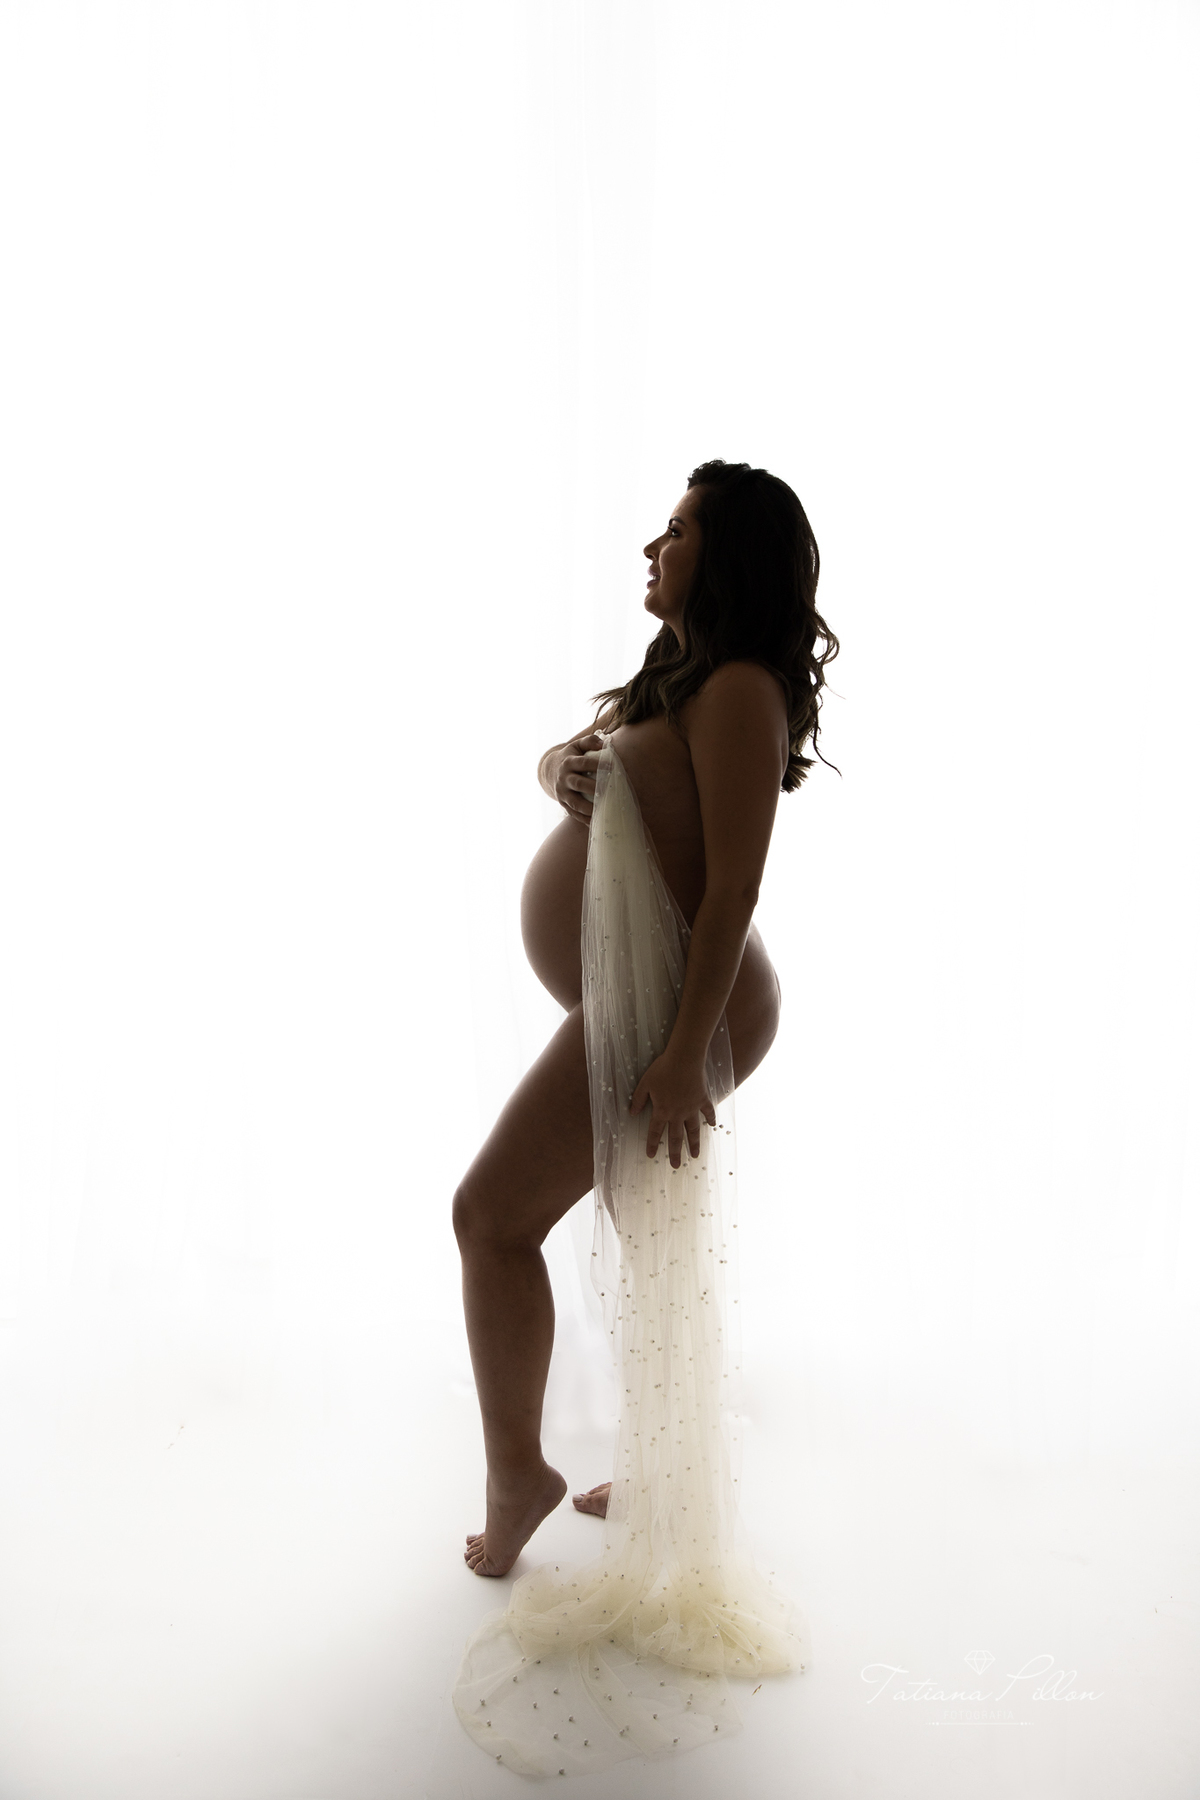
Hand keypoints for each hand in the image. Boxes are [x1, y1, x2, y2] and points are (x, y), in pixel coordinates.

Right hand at [552, 734, 602, 822]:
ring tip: (603, 810)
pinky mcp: (563, 804)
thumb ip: (589, 741)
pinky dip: (584, 819)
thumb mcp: (576, 746)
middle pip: (578, 783)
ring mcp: (562, 793)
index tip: (612, 765)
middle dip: (593, 787)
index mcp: (568, 762)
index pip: (582, 763)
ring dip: (589, 808)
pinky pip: (574, 813)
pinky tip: (597, 821)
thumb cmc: (571, 757)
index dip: (596, 764)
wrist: (550, 771)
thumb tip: (603, 744)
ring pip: (575, 802)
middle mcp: (563, 778)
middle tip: (610, 789)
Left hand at [630, 1050, 715, 1167]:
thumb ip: (638, 1100)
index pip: (656, 1132)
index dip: (653, 1144)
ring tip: (695, 1155)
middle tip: (676, 1166)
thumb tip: (632, 1113)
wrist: (684, 1058)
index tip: (651, 1156)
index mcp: (662, 1111)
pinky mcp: (702, 1099)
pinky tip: (712, 1126)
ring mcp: (692, 1108)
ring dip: (694, 1143)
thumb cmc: (662, 1069)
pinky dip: (710, 1118)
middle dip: (675, 1153)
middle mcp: (678, 1113)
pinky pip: (708, 1112)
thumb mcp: (645, 1084)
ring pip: (693, 1130)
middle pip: (676, 1137)